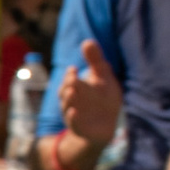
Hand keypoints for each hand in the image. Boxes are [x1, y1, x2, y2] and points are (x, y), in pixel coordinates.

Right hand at [51, 36, 122, 169]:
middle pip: (65, 92)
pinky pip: (73, 122)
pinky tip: (74, 112)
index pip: (70, 80)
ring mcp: (74, 114)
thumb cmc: (103, 99)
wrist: (104, 127)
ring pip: (66, 106)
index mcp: (76, 87)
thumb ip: (95, 61)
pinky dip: (72, 118)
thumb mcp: (103, 78)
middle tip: (72, 78)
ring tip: (72, 91)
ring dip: (68, 99)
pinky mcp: (79, 128)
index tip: (74, 69)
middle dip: (68, 84)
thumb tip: (87, 41)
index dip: (70, 75)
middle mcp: (71, 100)